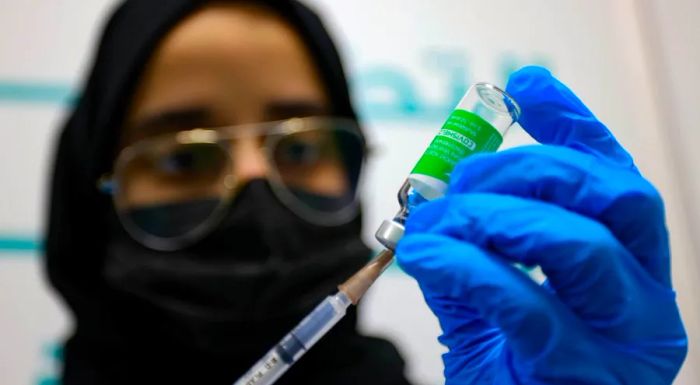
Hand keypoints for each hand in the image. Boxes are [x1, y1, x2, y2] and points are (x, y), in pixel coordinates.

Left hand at [396, 66, 686, 383]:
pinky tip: (427, 256)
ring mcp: (621, 343)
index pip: (616, 179)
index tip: (524, 87)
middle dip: (525, 168)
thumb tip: (434, 195)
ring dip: (495, 215)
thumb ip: (473, 251)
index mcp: (631, 274)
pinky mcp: (581, 376)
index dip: (574, 124)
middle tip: (460, 179)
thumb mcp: (492, 306)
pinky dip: (467, 266)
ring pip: (582, 243)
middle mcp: (643, 303)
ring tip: (440, 221)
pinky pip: (526, 303)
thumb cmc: (510, 378)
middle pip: (613, 196)